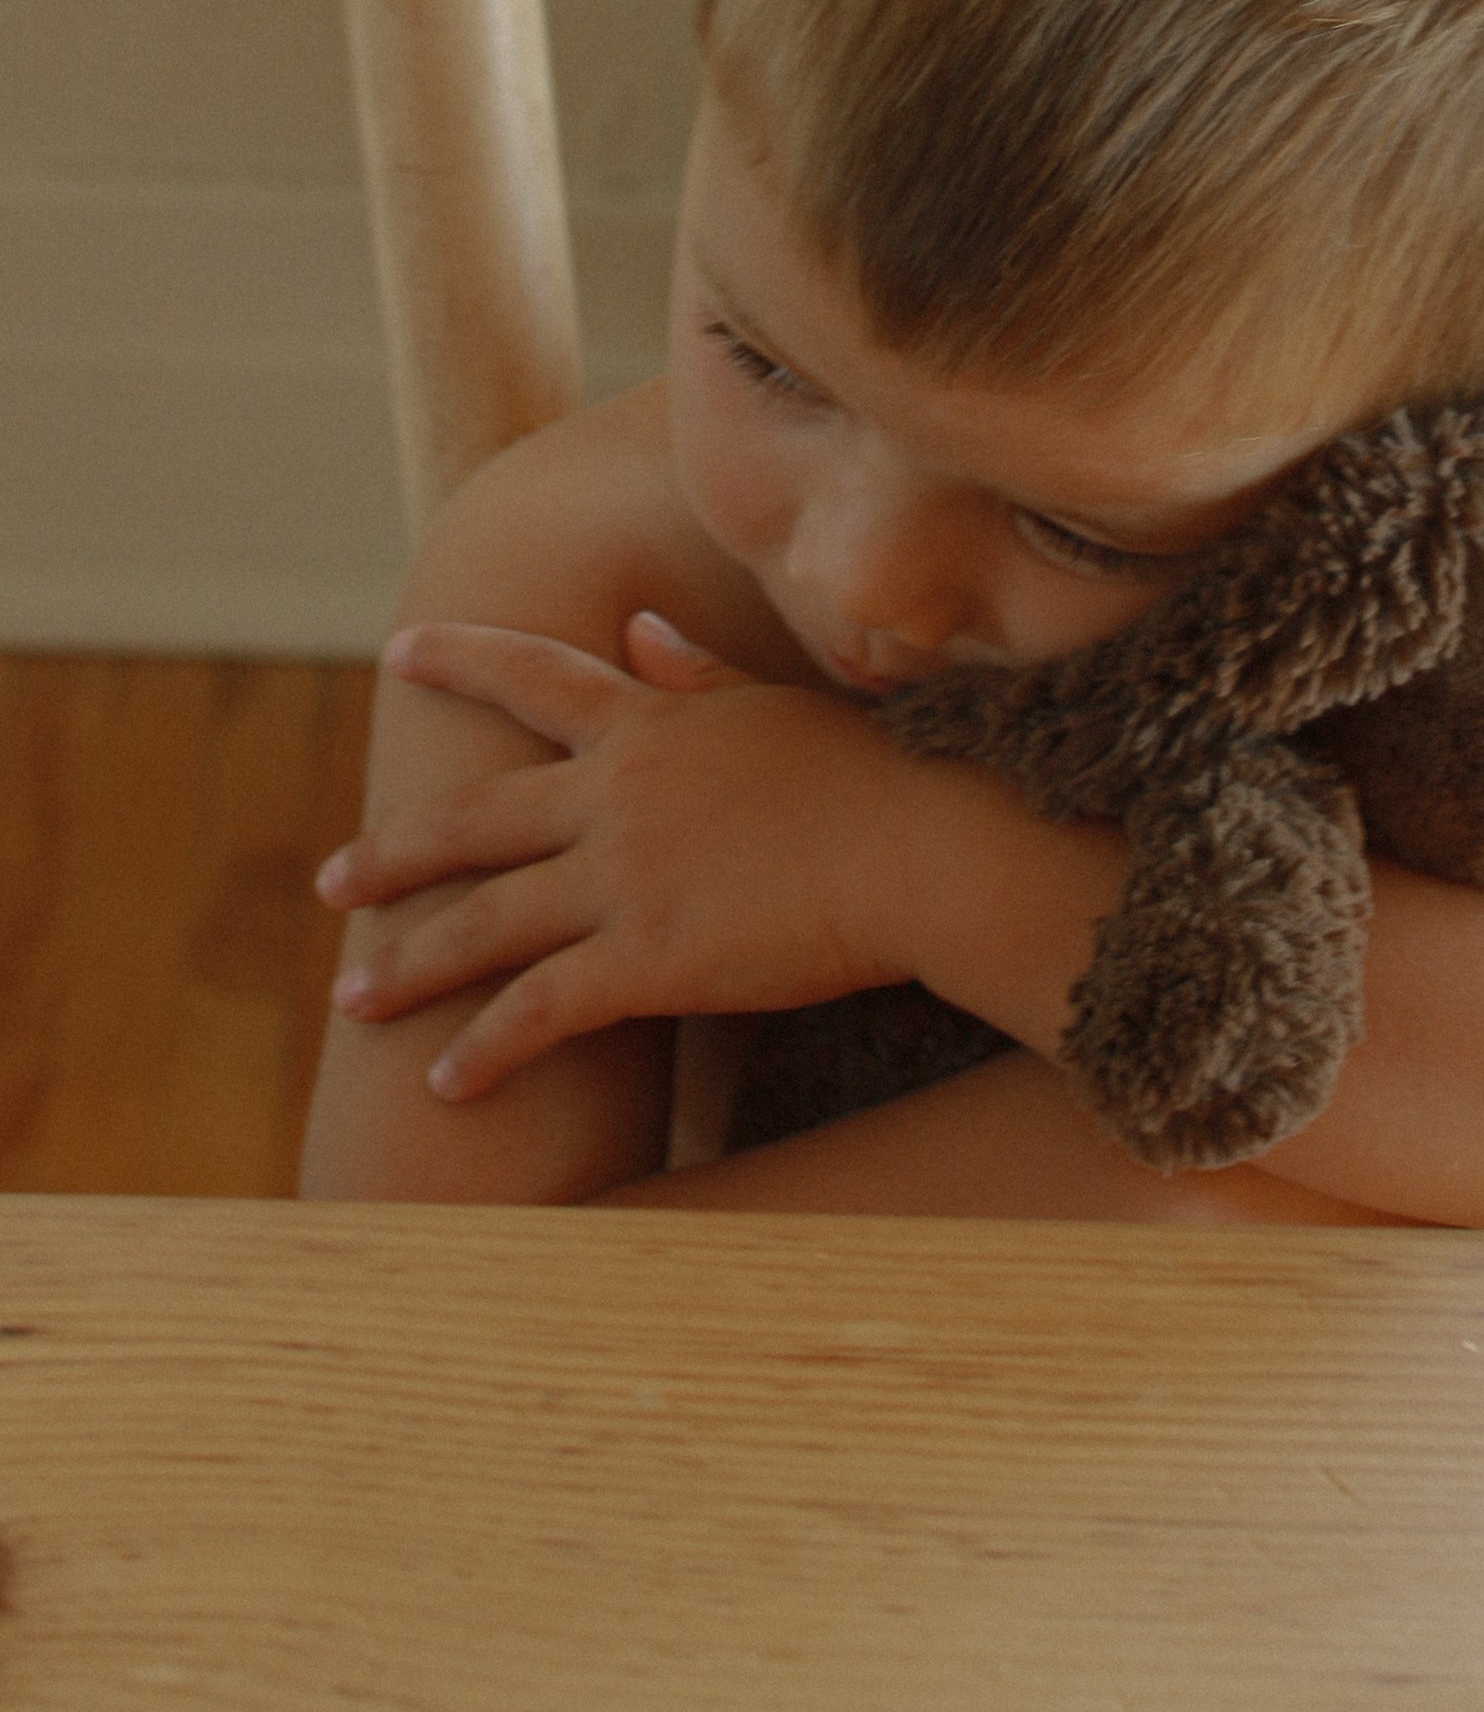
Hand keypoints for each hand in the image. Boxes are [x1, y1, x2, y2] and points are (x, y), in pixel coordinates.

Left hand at [316, 616, 915, 1100]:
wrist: (926, 847)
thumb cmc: (875, 774)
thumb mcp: (777, 705)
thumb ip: (699, 674)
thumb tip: (643, 629)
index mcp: (650, 723)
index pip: (532, 677)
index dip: (461, 660)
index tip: (399, 653)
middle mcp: (616, 795)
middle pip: (470, 820)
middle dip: (389, 854)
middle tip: (329, 880)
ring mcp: (625, 878)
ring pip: (483, 923)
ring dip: (408, 965)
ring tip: (352, 999)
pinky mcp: (649, 960)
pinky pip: (540, 1011)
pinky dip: (484, 1048)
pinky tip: (444, 1083)